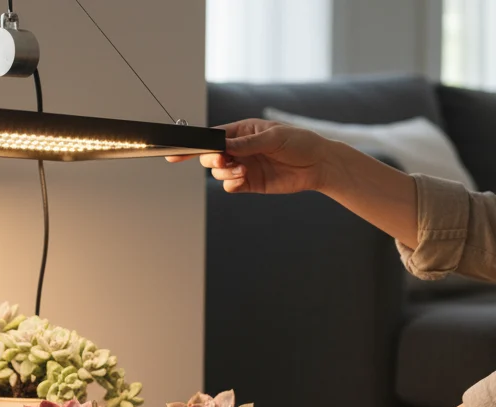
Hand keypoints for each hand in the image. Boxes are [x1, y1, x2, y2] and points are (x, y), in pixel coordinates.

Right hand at [167, 119, 335, 194]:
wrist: (319, 165)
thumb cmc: (300, 142)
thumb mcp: (274, 137)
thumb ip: (247, 143)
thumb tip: (223, 146)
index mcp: (241, 131)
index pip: (212, 137)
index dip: (193, 144)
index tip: (176, 152)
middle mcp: (238, 149)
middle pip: (209, 156)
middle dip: (212, 160)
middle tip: (223, 161)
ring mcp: (243, 166)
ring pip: (218, 173)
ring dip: (225, 173)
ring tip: (243, 171)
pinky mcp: (249, 183)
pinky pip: (230, 186)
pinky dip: (231, 184)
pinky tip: (243, 179)